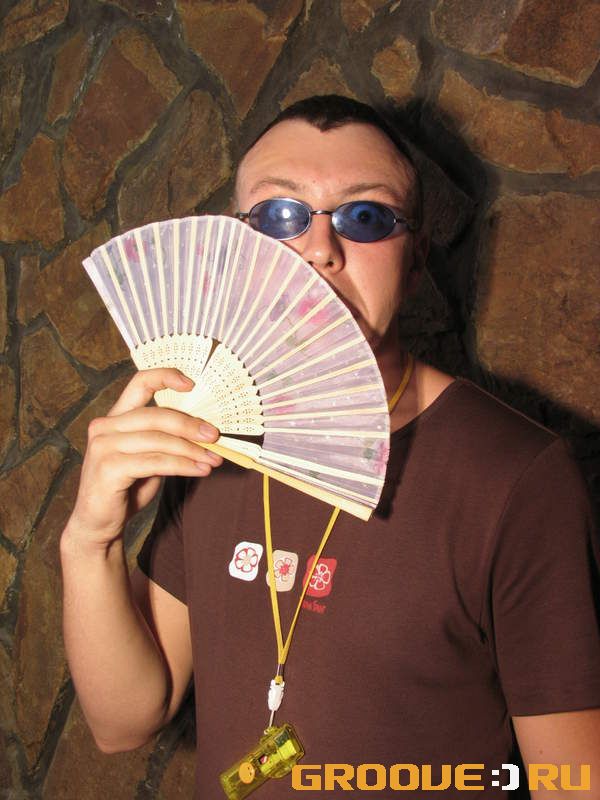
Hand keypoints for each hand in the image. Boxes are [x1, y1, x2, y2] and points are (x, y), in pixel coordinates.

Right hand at [65, 369, 222, 548]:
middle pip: (156, 415)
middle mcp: (105, 427)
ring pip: (158, 440)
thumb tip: (206, 431)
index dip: (166, 377)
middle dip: (190, 425)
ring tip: (213, 459)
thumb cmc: (127, 488)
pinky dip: (182, 466)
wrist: (98, 524)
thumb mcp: (148, 458)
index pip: (139, 383)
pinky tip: (199, 470)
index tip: (192, 384)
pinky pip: (154, 462)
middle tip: (215, 436)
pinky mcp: (107, 468)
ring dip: (191, 450)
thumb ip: (165, 440)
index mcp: (115, 417)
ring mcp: (103, 446)